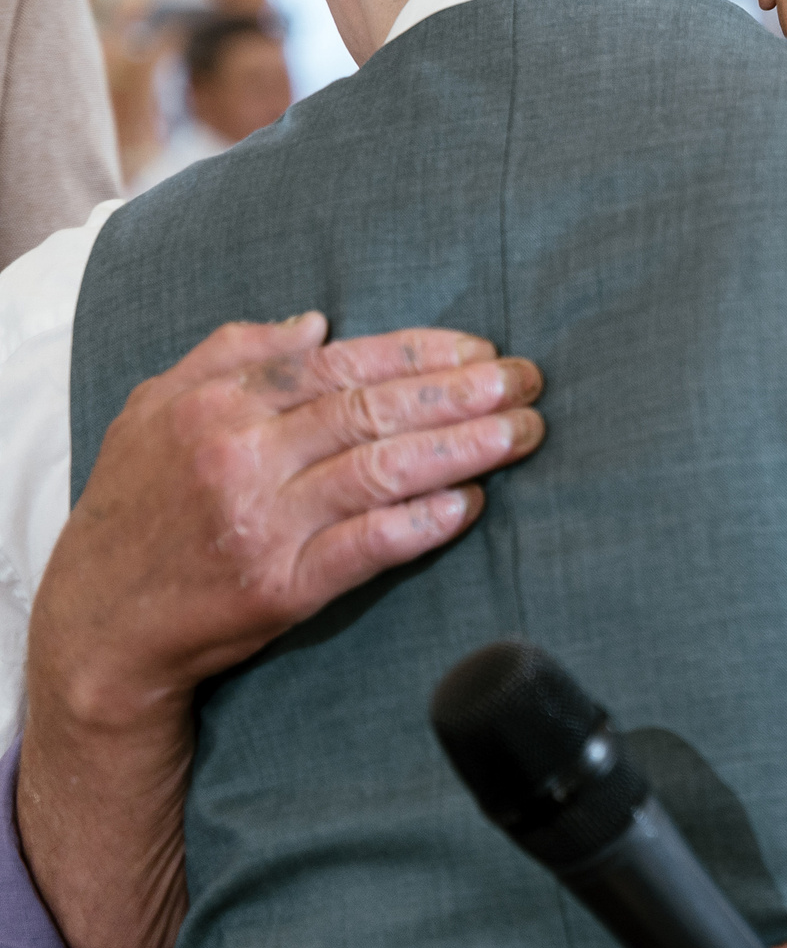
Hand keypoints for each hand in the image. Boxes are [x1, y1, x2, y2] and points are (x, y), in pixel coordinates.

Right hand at [34, 312, 543, 725]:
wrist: (98, 622)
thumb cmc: (136, 505)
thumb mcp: (155, 407)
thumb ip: (232, 353)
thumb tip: (315, 324)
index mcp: (219, 404)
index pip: (341, 364)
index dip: (420, 352)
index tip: (481, 348)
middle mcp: (242, 457)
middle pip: (373, 410)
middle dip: (463, 392)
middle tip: (527, 382)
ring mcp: (264, 524)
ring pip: (383, 470)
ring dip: (464, 449)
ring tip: (522, 432)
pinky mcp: (282, 587)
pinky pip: (369, 545)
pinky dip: (424, 523)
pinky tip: (471, 503)